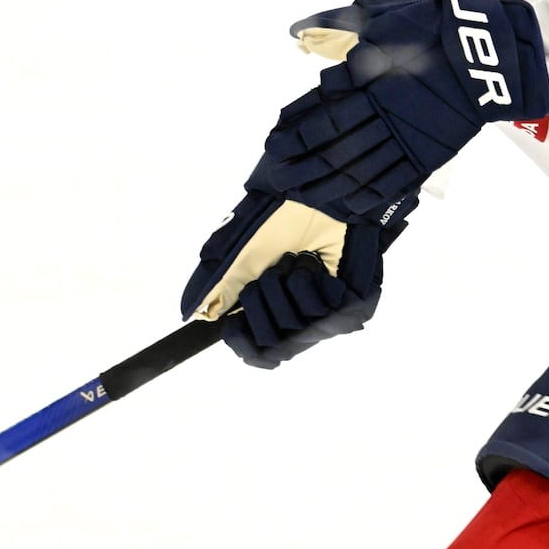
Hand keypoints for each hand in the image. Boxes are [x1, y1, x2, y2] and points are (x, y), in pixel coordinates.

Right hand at [181, 184, 414, 368]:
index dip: (242, 342)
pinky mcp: (356, 305)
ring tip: (297, 260)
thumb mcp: (242, 248)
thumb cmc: (286, 218)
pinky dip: (310, 283)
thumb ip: (218, 282)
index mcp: (275, 309)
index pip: (258, 354)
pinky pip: (323, 313)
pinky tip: (318, 265)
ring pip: (295, 331)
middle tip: (271, 274)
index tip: (232, 323)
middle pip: (272, 346)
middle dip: (261, 304)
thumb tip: (193, 313)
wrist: (323, 193)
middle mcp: (304, 318)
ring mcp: (332, 315)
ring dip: (286, 287)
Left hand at [253, 0, 548, 214]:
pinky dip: (369, 195)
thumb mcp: (382, 16)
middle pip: (335, 149)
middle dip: (303, 166)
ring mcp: (407, 138)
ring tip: (303, 196)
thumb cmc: (432, 26)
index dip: (295, 133)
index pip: (323, 115)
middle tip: (279, 179)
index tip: (273, 145)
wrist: (485, 52)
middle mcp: (384, 115)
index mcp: (371, 83)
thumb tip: (297, 28)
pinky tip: (348, 204)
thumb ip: (338, 22)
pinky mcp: (428, 153)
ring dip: (328, 186)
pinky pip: (394, 180)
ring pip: (360, 170)